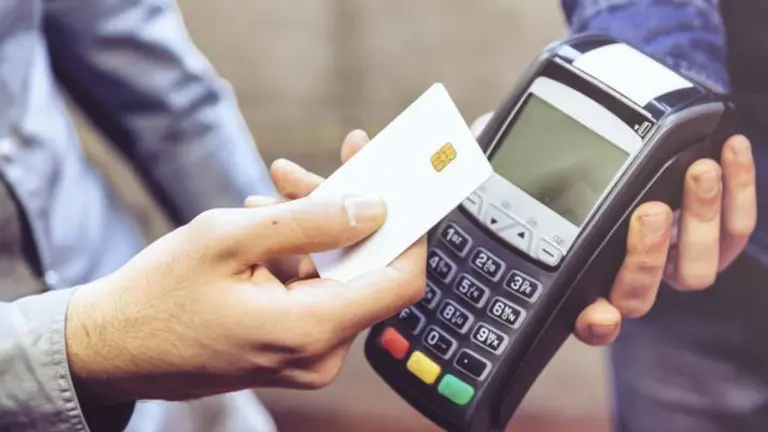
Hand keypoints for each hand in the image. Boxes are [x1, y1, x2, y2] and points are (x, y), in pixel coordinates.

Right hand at [65, 135, 426, 406]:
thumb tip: (373, 207)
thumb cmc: (159, 296)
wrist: (113, 348)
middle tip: (305, 171)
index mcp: (310, 330)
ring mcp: (306, 355)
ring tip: (271, 193)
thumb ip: (309, 221)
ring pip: (337, 276)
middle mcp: (319, 353)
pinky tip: (264, 227)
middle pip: (364, 270)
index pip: (400, 280)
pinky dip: (298, 256)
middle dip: (341, 213)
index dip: (409, 229)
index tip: (399, 186)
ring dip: (313, 230)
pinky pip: (314, 292)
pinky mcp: (291, 348)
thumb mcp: (229, 238)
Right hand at [471, 112, 756, 345]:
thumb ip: (488, 156)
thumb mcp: (515, 153)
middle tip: (648, 211)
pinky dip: (739, 193)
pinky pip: (735, 230)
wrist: (628, 132)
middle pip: (641, 295)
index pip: (586, 314)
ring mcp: (673, 255)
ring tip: (697, 172)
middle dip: (648, 259)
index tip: (598, 315)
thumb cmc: (566, 153)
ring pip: (695, 270)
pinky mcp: (715, 230)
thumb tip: (468, 147)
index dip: (595, 323)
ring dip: (700, 223)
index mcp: (582, 271)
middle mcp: (628, 273)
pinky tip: (728, 152)